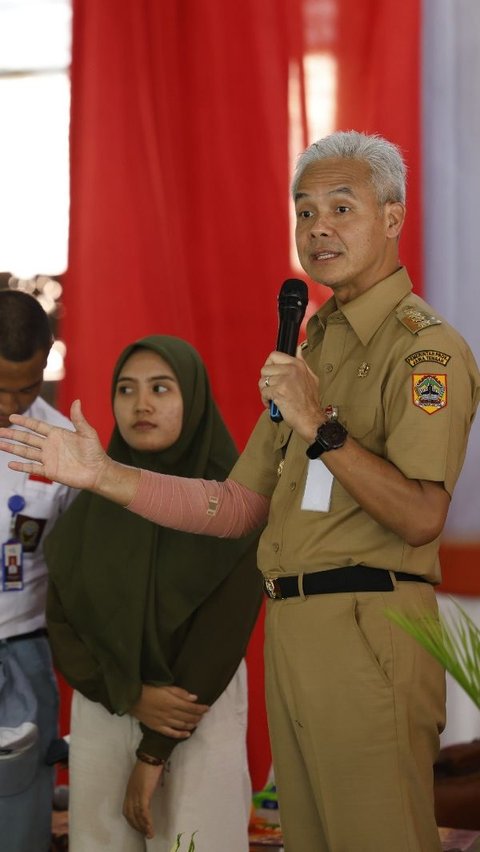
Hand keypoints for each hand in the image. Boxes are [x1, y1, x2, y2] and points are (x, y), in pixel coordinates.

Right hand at [0, 400, 139, 504]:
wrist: (98, 471)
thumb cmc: (95, 452)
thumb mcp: (88, 433)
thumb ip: (79, 419)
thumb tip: (77, 401)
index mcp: (57, 434)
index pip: (36, 426)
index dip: (24, 422)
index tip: (12, 417)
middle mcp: (50, 445)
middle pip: (27, 438)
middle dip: (13, 434)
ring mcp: (48, 458)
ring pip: (26, 452)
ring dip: (13, 448)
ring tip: (0, 444)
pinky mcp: (49, 471)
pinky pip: (32, 468)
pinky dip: (21, 466)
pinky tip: (11, 464)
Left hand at [123, 759, 162, 838]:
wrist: (151, 755)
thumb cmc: (149, 764)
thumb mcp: (142, 778)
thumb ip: (142, 786)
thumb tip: (146, 791)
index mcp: (129, 790)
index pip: (127, 810)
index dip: (131, 820)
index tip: (138, 827)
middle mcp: (130, 793)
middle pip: (130, 815)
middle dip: (137, 826)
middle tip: (144, 833)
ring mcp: (136, 793)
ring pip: (137, 815)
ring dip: (143, 827)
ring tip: (149, 834)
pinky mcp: (143, 793)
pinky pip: (143, 811)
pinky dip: (147, 821)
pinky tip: (150, 828)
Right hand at [131, 684, 208, 737]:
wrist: (132, 699)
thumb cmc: (149, 689)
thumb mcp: (165, 687)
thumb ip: (180, 693)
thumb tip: (194, 698)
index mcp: (172, 702)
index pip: (191, 707)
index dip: (200, 708)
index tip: (207, 708)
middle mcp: (170, 713)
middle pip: (188, 717)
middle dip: (197, 716)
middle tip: (203, 715)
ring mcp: (164, 722)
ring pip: (182, 725)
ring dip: (191, 724)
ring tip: (197, 722)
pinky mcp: (157, 727)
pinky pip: (171, 733)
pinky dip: (180, 734)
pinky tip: (187, 734)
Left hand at [259, 351, 323, 441]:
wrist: (311, 418)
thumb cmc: (310, 402)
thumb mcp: (311, 377)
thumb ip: (302, 362)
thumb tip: (298, 349)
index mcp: (297, 365)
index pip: (274, 355)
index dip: (269, 365)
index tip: (271, 373)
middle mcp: (291, 370)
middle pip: (265, 369)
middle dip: (266, 381)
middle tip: (273, 389)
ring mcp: (285, 380)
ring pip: (262, 381)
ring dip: (265, 391)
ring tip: (273, 397)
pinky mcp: (279, 391)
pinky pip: (264, 392)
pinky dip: (266, 400)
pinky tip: (274, 404)